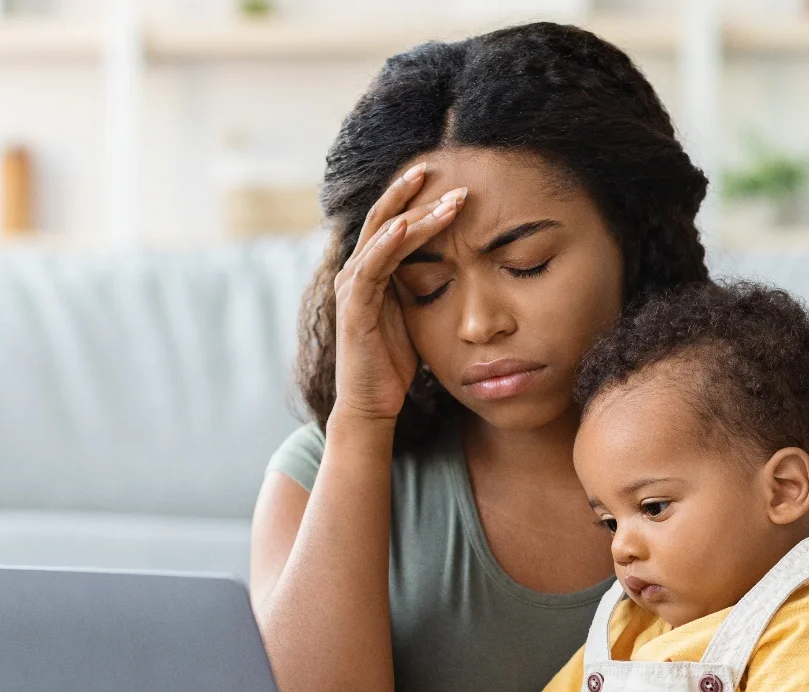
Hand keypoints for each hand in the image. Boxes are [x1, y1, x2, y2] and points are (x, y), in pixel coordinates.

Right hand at [332, 163, 465, 423]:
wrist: (372, 404)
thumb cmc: (394, 363)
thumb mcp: (415, 314)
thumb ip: (423, 285)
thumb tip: (456, 264)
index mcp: (371, 271)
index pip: (391, 222)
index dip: (414, 197)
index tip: (446, 175)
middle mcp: (355, 273)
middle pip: (384, 219)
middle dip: (414, 194)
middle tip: (448, 172)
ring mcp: (351, 289)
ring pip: (382, 239)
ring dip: (414, 215)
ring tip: (444, 197)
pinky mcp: (353, 309)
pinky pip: (370, 268)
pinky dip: (387, 245)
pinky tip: (405, 226)